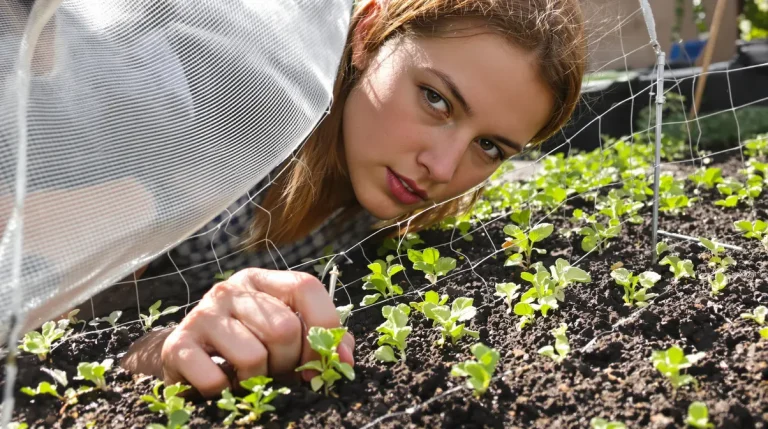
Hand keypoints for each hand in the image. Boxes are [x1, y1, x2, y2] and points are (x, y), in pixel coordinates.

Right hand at [121, 268, 354, 396]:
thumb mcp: (284, 334)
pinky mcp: (178, 345)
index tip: (330, 360)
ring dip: (257, 379)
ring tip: (248, 376)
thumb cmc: (246, 346)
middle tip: (277, 371)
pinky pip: (216, 379)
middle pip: (284, 328)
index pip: (306, 286)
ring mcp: (202, 314)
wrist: (185, 360)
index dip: (325, 326)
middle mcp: (230, 289)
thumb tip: (345, 358)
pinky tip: (222, 384)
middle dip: (289, 362)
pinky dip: (225, 392)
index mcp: (262, 280)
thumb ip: (321, 338)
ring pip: (253, 356)